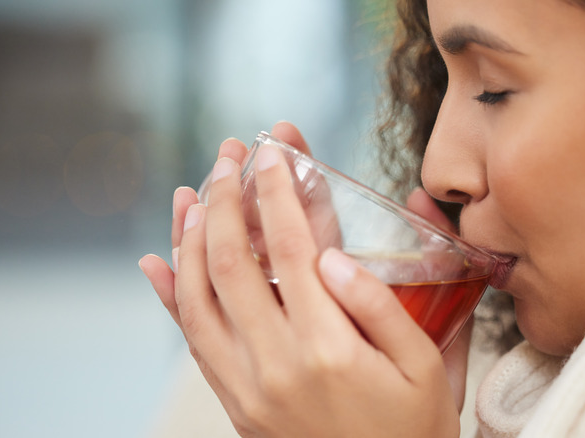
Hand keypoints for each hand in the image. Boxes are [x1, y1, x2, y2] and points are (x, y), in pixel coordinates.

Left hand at [141, 123, 460, 436]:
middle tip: (229, 155)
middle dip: (226, 198)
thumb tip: (334, 256)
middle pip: (232, 262)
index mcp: (332, 348)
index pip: (293, 248)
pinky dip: (170, 296)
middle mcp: (277, 364)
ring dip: (189, 236)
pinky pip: (192, 341)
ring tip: (191, 192)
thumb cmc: (413, 430)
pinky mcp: (233, 402)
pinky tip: (157, 261)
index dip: (278, 192)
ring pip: (199, 296)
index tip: (273, 153)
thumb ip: (381, 307)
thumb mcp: (427, 367)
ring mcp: (247, 386)